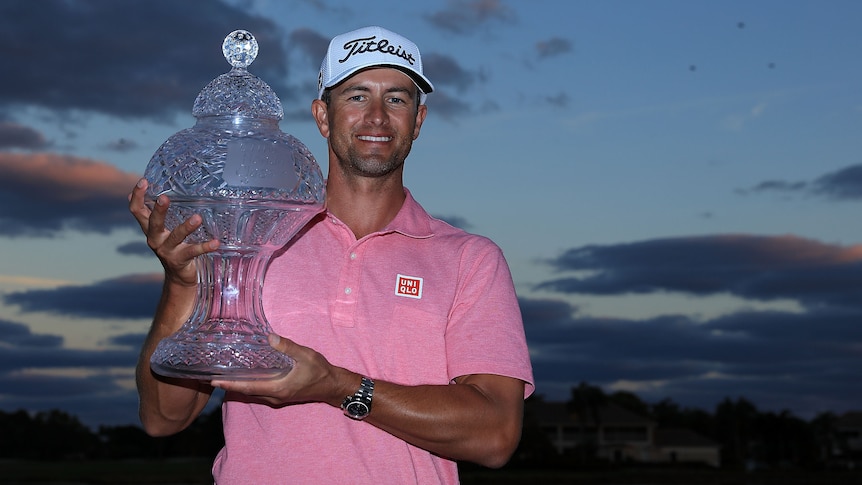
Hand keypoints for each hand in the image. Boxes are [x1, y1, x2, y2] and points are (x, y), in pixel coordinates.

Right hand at [128, 178, 218, 285]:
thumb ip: (160, 215)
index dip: (138, 196)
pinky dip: (205, 247)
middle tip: (164, 198)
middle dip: (158, 211)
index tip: (143, 181)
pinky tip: (215, 242)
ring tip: (197, 218)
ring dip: (186, 227)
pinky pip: (193, 252)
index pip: (137, 210)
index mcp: (150, 229)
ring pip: (175, 237)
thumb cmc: (174, 247)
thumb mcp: (165, 230)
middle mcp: (155, 239)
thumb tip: (157, 192)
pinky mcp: (180, 260)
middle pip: (153, 223)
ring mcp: (167, 251)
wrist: (179, 276)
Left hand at [211, 334, 352, 407]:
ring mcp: (277, 397)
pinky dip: (248, 385)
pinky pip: (259, 391)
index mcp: (278, 388)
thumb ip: (288, 347)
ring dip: (238, 386)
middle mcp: (274, 396)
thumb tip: (270, 338)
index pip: (248, 387)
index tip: (213, 381)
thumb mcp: (306, 356)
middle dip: (229, 385)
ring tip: (223, 376)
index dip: (230, 385)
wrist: (331, 386)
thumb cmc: (320, 371)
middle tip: (212, 377)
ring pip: (252, 392)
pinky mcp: (280, 395)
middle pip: (246, 392)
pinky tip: (244, 376)